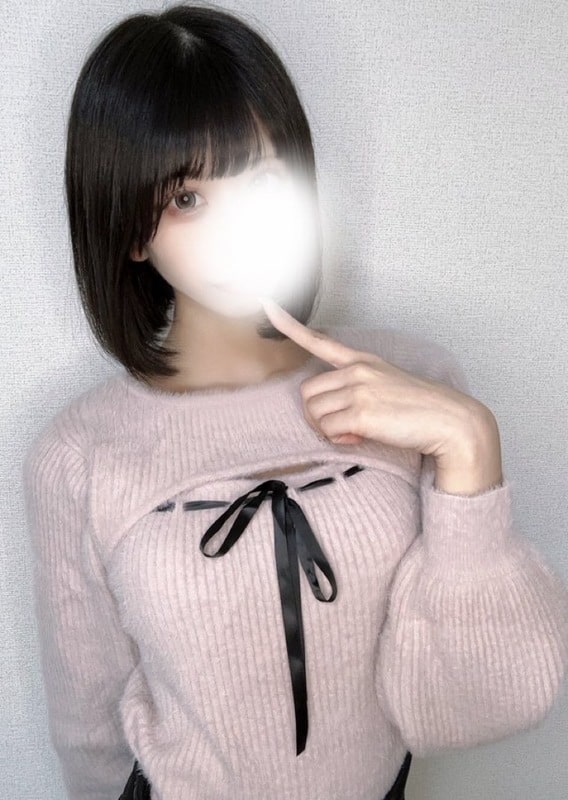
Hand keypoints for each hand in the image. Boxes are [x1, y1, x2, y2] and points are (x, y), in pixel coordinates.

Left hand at [258, 297, 488, 459]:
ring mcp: (359, 389)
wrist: (450, 421)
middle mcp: (357, 370)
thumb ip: (357, 391)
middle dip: (319, 415)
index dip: (288, 324)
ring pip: (314, 413)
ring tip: (358, 431)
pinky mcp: (362, 412)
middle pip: (307, 394)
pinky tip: (362, 437)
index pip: (319, 340)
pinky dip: (341, 440)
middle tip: (345, 426)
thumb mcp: (387, 387)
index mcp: (362, 360)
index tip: (267, 304)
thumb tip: (335, 417)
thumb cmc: (421, 409)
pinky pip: (329, 430)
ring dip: (330, 429)